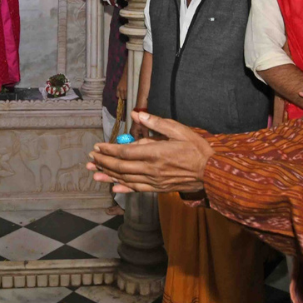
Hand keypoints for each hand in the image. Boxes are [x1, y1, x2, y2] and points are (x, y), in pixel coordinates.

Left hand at [87, 111, 213, 193]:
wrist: (212, 173)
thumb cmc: (196, 149)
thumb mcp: (178, 129)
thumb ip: (156, 122)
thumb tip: (137, 113)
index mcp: (155, 153)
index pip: (125, 152)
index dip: (108, 150)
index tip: (97, 146)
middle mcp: (152, 169)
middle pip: (121, 167)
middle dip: (103, 162)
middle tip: (91, 158)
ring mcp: (154, 181)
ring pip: (126, 179)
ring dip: (108, 176)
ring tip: (94, 173)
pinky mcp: (158, 188)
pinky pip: (137, 189)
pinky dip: (123, 188)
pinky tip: (113, 188)